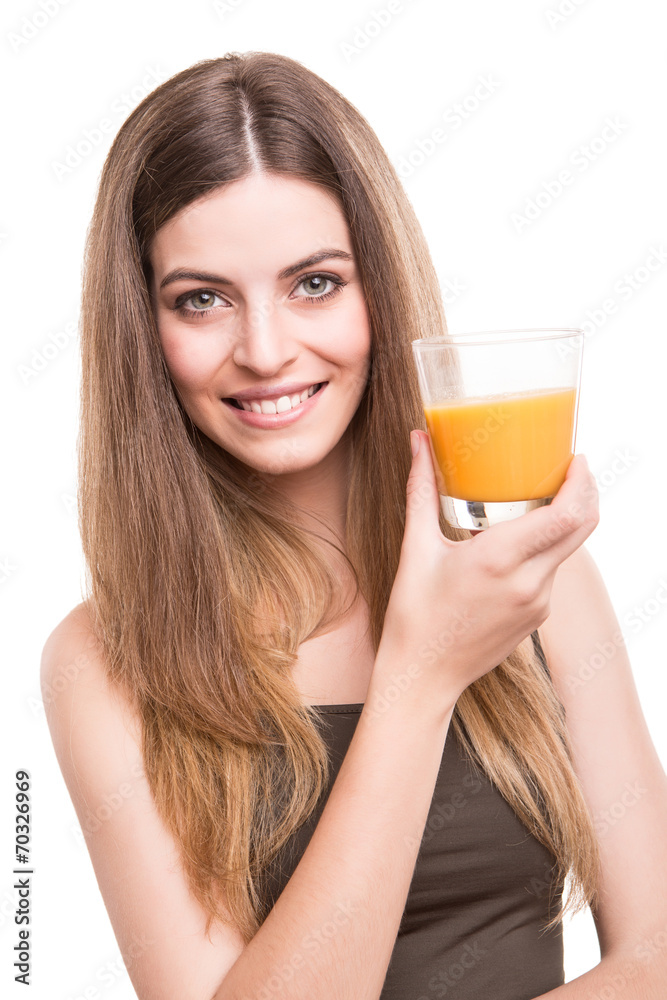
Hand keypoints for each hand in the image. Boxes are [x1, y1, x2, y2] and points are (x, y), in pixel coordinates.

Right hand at [378, 431, 598, 703]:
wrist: (423, 677)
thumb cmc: (414, 616)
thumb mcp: (416, 548)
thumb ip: (421, 489)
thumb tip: (418, 441)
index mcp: (499, 560)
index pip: (566, 515)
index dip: (582, 483)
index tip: (575, 459)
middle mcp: (528, 582)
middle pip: (583, 527)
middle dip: (585, 493)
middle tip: (569, 469)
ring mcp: (538, 603)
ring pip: (569, 549)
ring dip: (564, 520)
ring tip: (538, 499)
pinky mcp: (537, 616)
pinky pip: (552, 572)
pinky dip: (545, 548)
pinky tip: (519, 541)